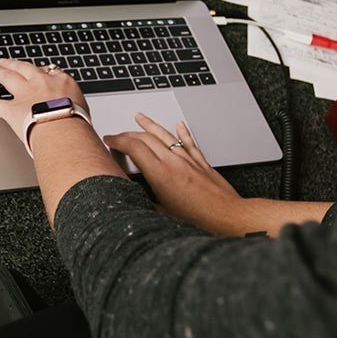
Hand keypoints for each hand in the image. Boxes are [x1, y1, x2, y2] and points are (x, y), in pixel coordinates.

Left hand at [0, 58, 89, 136]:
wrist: (64, 128)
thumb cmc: (76, 122)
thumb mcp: (83, 108)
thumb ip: (73, 104)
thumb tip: (73, 111)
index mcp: (60, 81)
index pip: (49, 72)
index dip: (42, 71)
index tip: (39, 71)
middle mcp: (40, 83)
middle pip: (24, 68)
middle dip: (15, 63)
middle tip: (8, 61)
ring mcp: (24, 94)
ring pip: (8, 78)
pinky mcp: (10, 109)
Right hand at [102, 113, 251, 234]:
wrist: (227, 216)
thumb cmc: (199, 219)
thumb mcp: (162, 214)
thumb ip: (146, 202)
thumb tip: (134, 198)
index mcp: (161, 175)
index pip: (134, 148)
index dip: (118, 141)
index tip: (109, 140)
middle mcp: (174, 163)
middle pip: (147, 138)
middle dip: (128, 133)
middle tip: (117, 134)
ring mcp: (188, 160)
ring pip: (166, 135)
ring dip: (150, 125)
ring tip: (140, 117)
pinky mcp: (201, 163)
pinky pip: (189, 142)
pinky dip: (181, 132)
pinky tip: (178, 126)